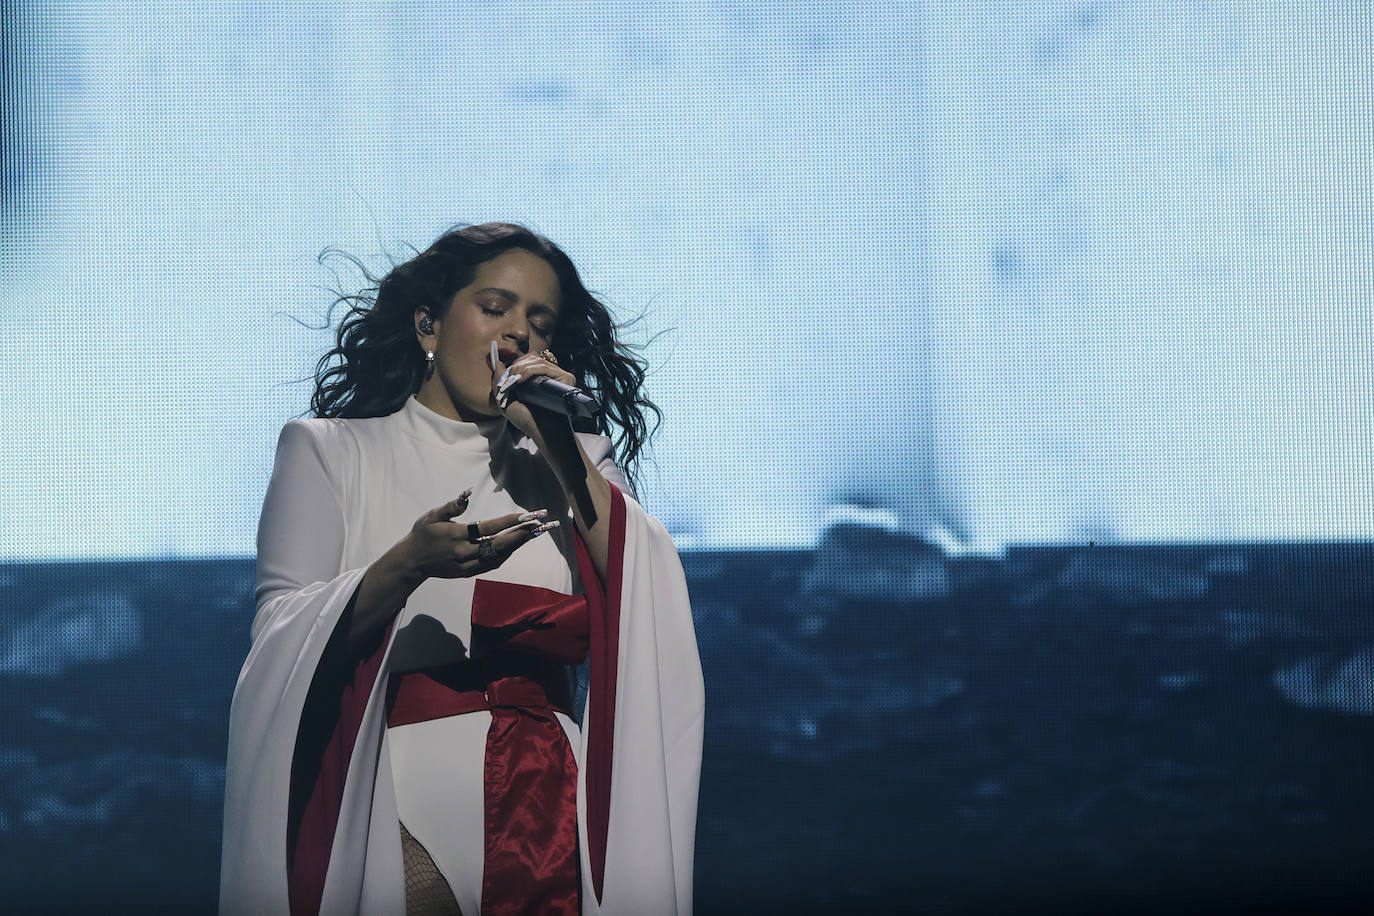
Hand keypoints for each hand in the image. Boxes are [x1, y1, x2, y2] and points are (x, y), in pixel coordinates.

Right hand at [401, 489, 557, 579]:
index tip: (528, 515)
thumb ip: (451, 506)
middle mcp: (465, 552)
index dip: (510, 521)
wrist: (411, 562)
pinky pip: (491, 564)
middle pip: (500, 544)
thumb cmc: (422, 534)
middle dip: (522, 535)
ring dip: (517, 546)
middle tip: (540, 526)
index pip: (490, 528)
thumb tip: (468, 494)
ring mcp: (467, 565)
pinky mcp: (467, 573)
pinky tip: (515, 546)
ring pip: (499, 557)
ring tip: (532, 534)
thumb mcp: (432, 515)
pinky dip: (505, 555)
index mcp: (458, 535)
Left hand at [488, 341, 578, 442]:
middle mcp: (551, 375)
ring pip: (536, 361)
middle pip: (531, 358)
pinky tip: (521, 381)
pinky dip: (529, 371)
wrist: (540, 431)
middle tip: (507, 381)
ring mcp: (559, 376)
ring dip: (519, 370)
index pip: (528, 360)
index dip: (515, 365)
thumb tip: (495, 361)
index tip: (505, 377)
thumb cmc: (526, 419)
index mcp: (539, 377)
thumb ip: (498, 380)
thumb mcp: (505, 399)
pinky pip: (544, 367)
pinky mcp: (566, 378)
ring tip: (513, 384)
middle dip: (515, 367)